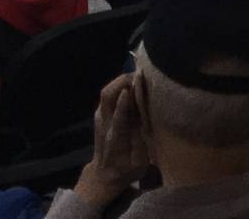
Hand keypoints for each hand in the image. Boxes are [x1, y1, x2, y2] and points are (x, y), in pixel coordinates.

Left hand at [73, 72, 152, 209]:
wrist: (104, 174)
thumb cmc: (125, 169)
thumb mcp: (139, 163)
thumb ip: (143, 141)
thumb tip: (148, 118)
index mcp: (115, 138)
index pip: (118, 117)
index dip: (124, 103)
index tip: (133, 89)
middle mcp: (104, 123)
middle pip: (107, 95)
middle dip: (122, 81)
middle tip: (141, 76)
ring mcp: (100, 117)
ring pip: (106, 92)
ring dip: (121, 81)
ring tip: (139, 78)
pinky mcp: (101, 114)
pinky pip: (109, 95)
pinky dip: (120, 86)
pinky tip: (133, 86)